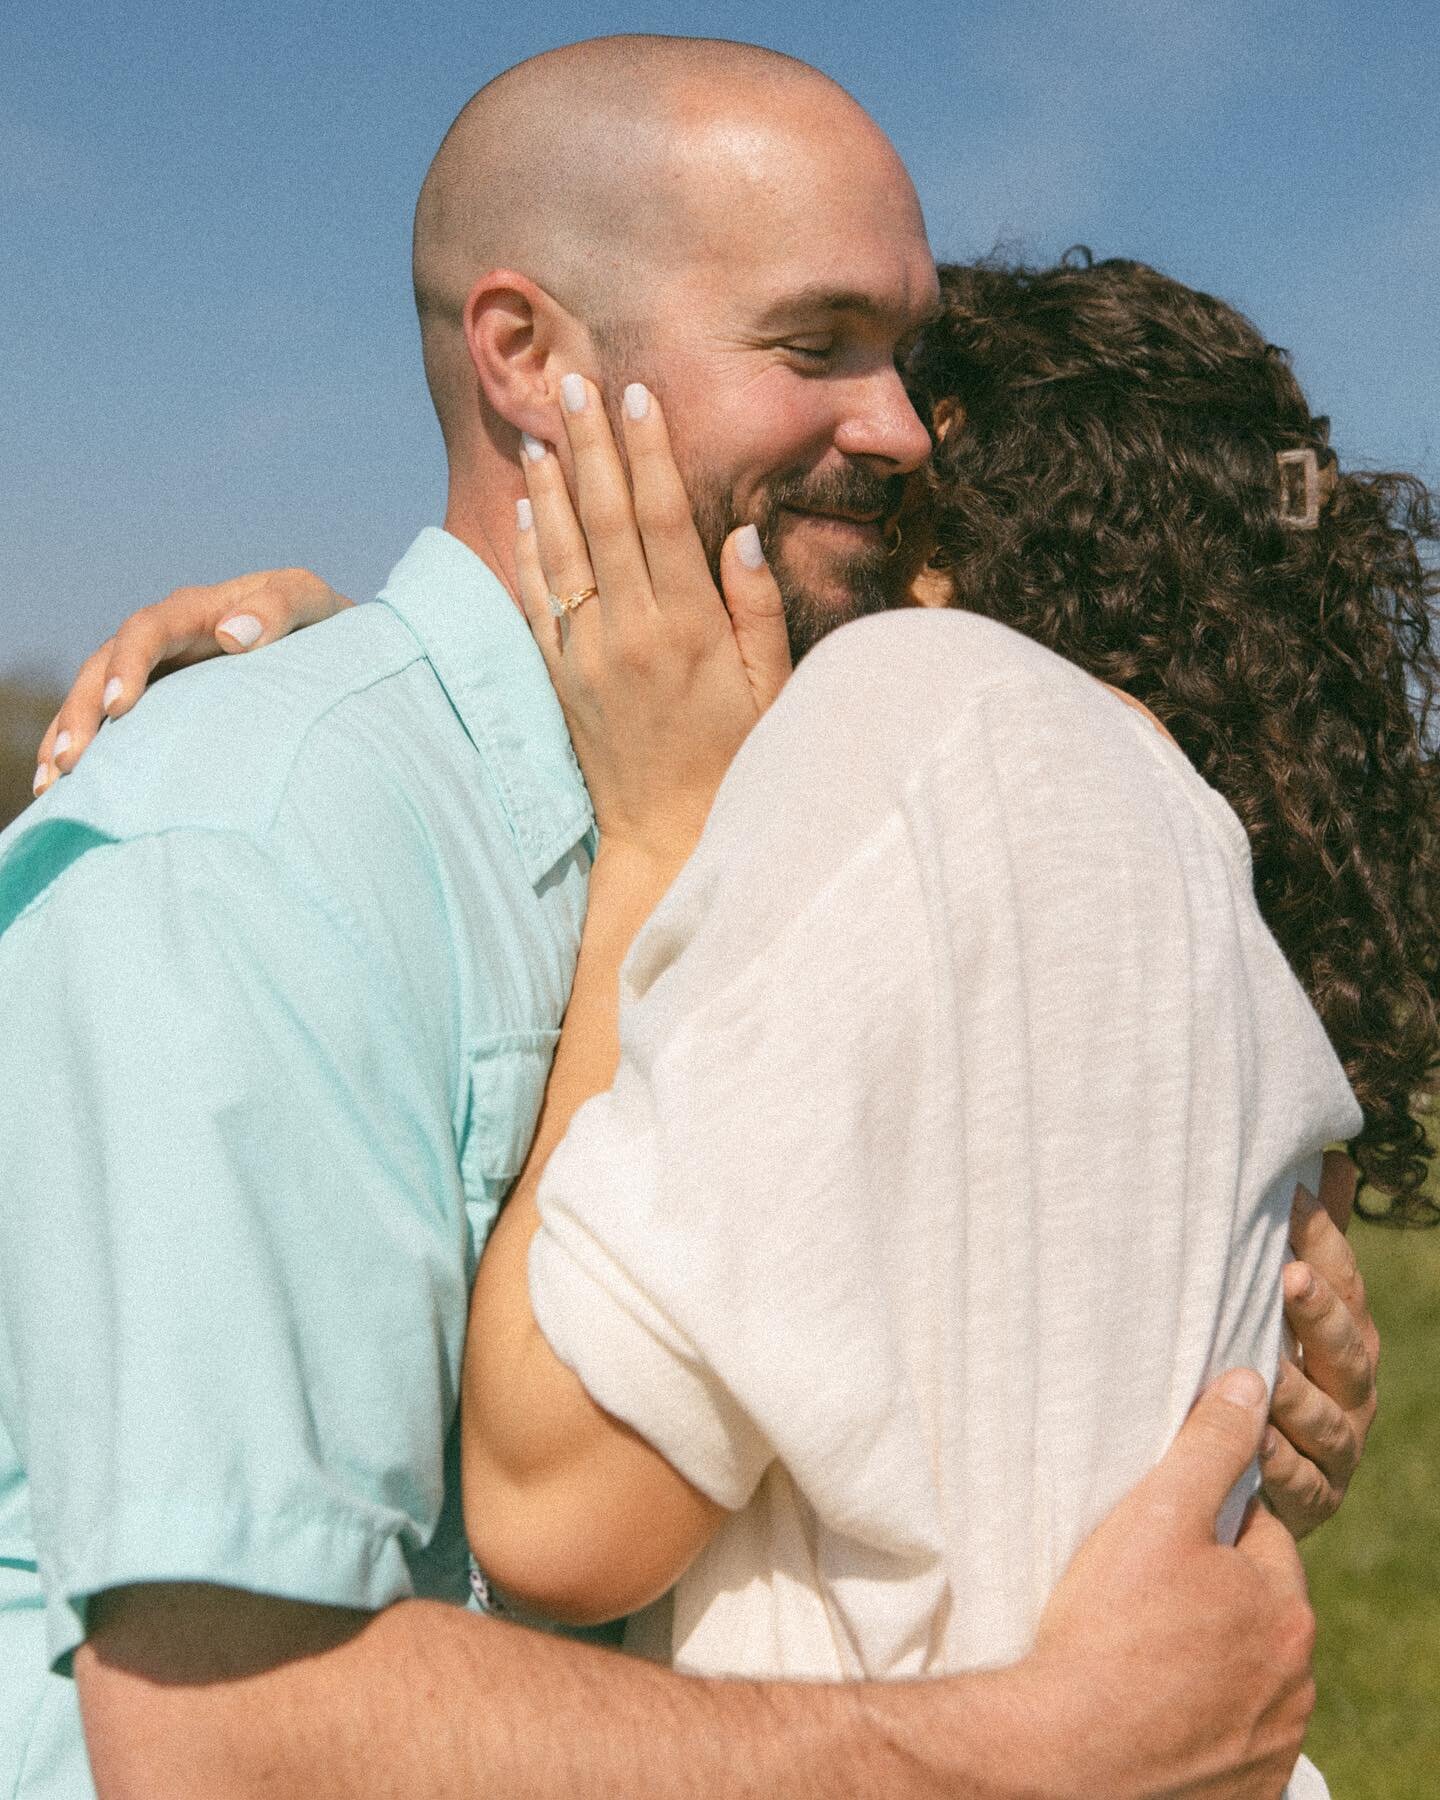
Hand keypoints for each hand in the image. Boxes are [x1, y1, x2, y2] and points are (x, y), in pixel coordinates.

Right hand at [34, 569, 350, 791]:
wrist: (343, 654)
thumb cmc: (330, 627)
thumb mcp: (314, 603)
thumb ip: (282, 608)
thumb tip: (232, 636)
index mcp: (200, 610)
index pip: (147, 628)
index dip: (128, 664)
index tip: (118, 707)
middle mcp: (169, 641)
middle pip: (104, 666)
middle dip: (81, 712)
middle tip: (70, 762)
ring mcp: (162, 675)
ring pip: (96, 699)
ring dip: (69, 738)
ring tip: (52, 786)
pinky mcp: (165, 709)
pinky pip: (113, 728)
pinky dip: (88, 756)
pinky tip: (61, 794)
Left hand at [514, 377, 790, 862]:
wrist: (669, 838)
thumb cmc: (736, 763)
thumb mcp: (772, 691)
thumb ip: (757, 610)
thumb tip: (741, 532)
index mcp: (690, 627)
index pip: (664, 518)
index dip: (650, 452)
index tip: (638, 397)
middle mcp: (630, 632)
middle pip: (606, 517)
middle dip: (591, 444)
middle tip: (576, 381)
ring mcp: (587, 655)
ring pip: (562, 551)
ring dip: (549, 485)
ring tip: (540, 427)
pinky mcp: (560, 679)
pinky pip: (536, 602)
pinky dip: (527, 552)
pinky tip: (522, 512)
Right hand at [1026, 1370, 1314, 1799]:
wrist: (1065, 1758)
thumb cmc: (1109, 1627)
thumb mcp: (1155, 1514)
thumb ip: (1208, 1445)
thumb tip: (1250, 1383)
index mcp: (1285, 1607)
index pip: (1256, 1536)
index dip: (1202, 1526)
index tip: (1154, 1536)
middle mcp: (1295, 1682)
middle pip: (1252, 1609)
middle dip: (1209, 1595)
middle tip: (1137, 1591)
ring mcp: (1269, 1745)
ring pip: (1242, 1676)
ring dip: (1205, 1660)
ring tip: (1135, 1649)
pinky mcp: (1242, 1793)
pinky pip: (1226, 1740)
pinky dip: (1196, 1722)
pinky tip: (1144, 1706)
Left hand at [1260, 1154, 1378, 1536]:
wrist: (1257, 1478)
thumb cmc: (1267, 1365)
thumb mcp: (1287, 1304)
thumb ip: (1311, 1244)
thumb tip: (1330, 1159)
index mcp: (1349, 1336)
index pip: (1343, 1282)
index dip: (1321, 1241)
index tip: (1290, 1201)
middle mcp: (1353, 1391)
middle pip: (1345, 1349)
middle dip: (1319, 1314)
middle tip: (1288, 1278)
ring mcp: (1337, 1449)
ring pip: (1325, 1421)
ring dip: (1295, 1394)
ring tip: (1265, 1371)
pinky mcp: (1313, 1501)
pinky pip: (1299, 1486)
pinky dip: (1278, 1467)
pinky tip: (1253, 1447)